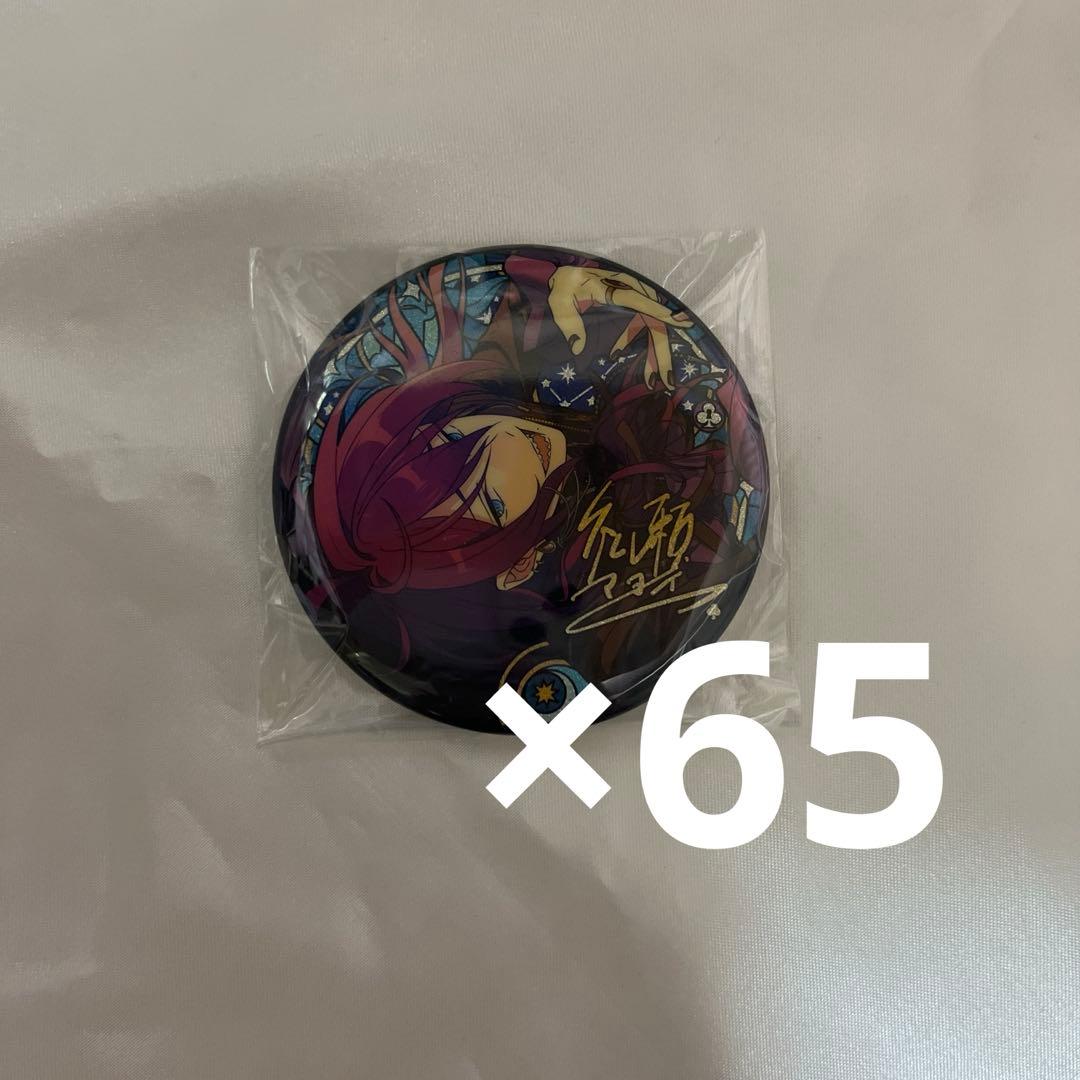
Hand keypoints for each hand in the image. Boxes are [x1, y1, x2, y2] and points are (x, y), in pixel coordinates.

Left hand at [547, 265, 691, 388]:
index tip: (684, 324)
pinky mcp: (627, 307)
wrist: (567, 275)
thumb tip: (577, 347)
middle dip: (662, 354)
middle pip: (654, 324)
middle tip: (667, 381)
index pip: (643, 303)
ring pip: (649, 328)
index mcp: (616, 290)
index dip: (663, 314)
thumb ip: (568, 321)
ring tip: (651, 381)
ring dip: (651, 355)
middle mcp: (630, 295)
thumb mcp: (560, 300)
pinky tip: (614, 355)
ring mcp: (631, 301)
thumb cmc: (565, 285)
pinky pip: (636, 326)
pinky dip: (629, 341)